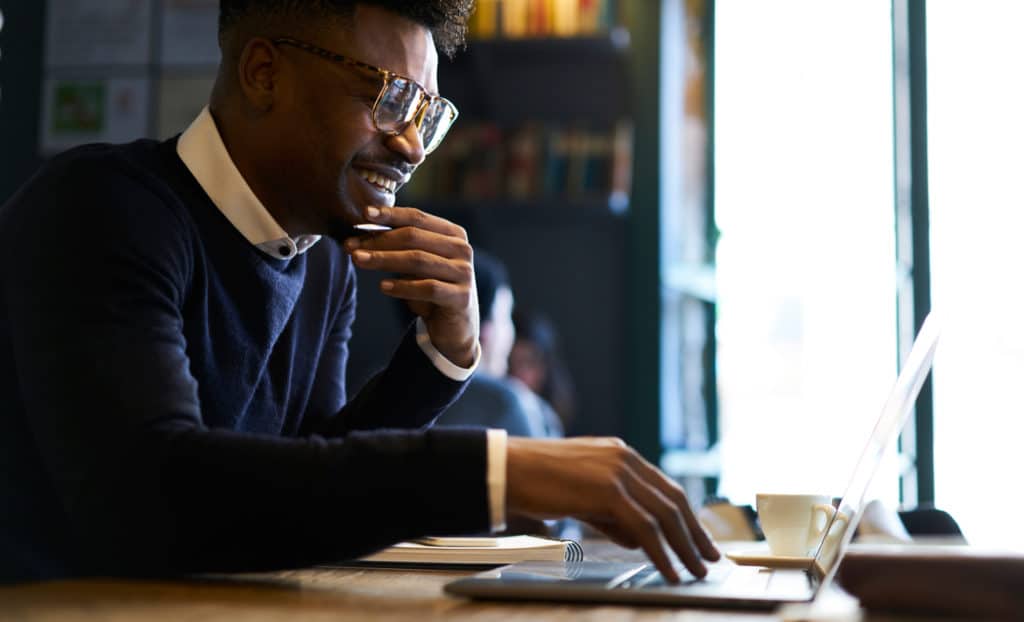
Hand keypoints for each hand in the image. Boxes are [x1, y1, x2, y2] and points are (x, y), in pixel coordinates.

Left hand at [345, 206, 477, 366]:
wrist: (455, 327)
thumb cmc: (431, 289)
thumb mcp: (415, 265)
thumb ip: (397, 249)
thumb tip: (357, 238)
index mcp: (453, 234)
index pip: (417, 217)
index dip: (390, 215)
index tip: (364, 213)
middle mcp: (462, 249)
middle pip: (414, 237)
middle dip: (379, 240)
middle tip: (351, 245)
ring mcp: (464, 273)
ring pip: (418, 260)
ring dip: (384, 259)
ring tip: (359, 261)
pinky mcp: (461, 297)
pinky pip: (428, 288)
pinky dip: (403, 286)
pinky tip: (383, 286)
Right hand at [505, 436, 719, 581]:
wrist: (506, 469)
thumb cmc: (536, 482)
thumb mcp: (582, 497)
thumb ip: (612, 515)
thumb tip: (639, 539)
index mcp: (620, 453)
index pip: (664, 488)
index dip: (686, 516)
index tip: (699, 539)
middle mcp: (625, 457)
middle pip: (673, 500)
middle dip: (695, 533)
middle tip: (710, 558)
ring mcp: (618, 471)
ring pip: (665, 514)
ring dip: (685, 547)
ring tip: (696, 571)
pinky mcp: (609, 489)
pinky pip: (646, 526)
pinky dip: (661, 552)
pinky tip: (669, 569)